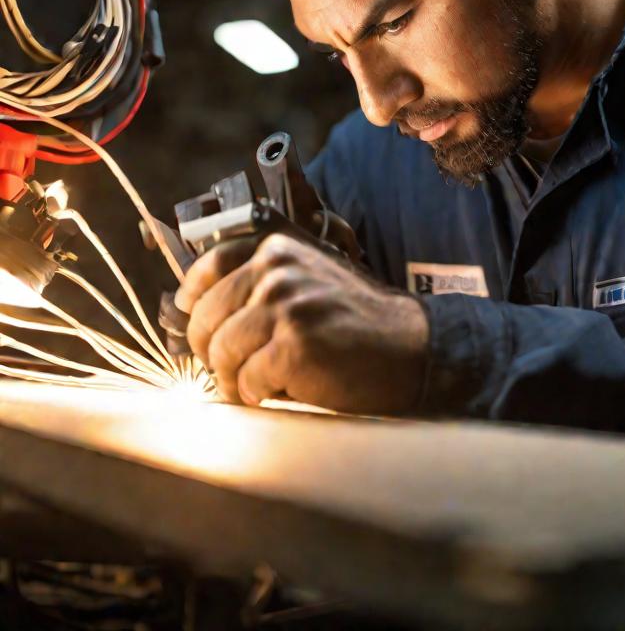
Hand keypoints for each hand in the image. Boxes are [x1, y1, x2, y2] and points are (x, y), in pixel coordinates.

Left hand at [174, 233, 427, 412]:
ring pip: (221, 354)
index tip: (198, 320)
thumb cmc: (355, 320)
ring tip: (260, 384)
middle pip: (206, 319)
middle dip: (214, 351)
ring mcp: (286, 306)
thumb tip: (198, 305)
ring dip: (234, 379)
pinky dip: (258, 395)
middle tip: (236, 368)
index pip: (208, 268)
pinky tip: (282, 391)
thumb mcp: (310, 278)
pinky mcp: (294, 346)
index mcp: (278, 249)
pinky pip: (246, 382)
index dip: (195, 301)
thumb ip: (263, 280)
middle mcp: (278, 270)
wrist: (408, 347)